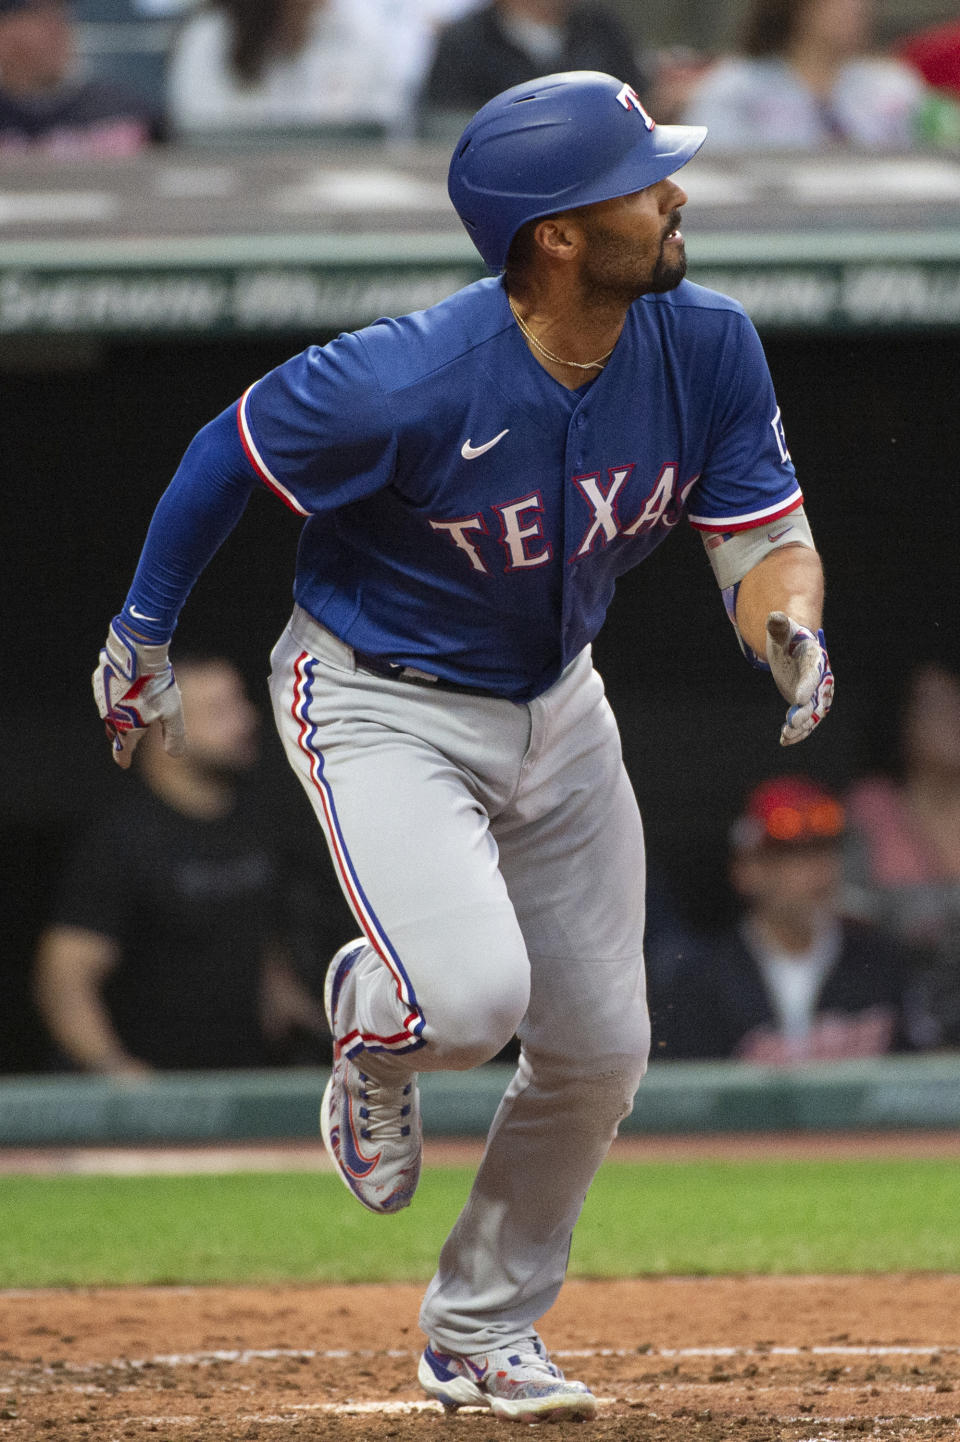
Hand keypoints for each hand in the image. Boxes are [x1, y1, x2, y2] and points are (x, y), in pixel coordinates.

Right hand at [92, 616, 184, 767]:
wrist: (136, 654)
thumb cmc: (156, 685)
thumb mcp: (172, 713)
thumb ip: (174, 736)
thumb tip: (176, 755)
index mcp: (126, 728)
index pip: (123, 750)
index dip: (123, 758)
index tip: (124, 764)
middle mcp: (110, 716)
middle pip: (116, 732)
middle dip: (122, 737)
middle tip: (128, 740)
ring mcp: (102, 698)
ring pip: (110, 712)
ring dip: (119, 715)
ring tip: (129, 712)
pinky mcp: (99, 681)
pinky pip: (107, 694)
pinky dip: (115, 696)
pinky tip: (125, 689)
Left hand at [765, 611, 833, 746]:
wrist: (793, 646)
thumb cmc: (788, 636)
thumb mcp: (782, 630)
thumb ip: (779, 625)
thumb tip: (775, 617)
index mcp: (815, 659)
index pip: (813, 674)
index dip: (807, 686)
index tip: (798, 699)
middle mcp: (820, 678)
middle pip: (816, 698)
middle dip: (805, 712)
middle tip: (791, 722)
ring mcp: (815, 693)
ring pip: (812, 714)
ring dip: (801, 727)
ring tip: (785, 735)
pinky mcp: (807, 703)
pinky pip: (806, 721)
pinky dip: (797, 732)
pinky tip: (784, 740)